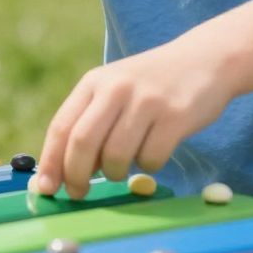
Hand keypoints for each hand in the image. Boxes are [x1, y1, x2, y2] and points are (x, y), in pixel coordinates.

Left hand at [36, 38, 234, 198]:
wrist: (206, 59)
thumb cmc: (151, 85)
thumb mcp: (114, 89)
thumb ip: (89, 122)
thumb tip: (60, 173)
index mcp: (95, 81)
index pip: (62, 127)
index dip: (51, 162)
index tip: (46, 189)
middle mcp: (118, 87)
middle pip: (83, 143)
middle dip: (76, 176)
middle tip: (79, 193)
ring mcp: (148, 101)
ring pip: (117, 156)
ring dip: (115, 173)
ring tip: (123, 166)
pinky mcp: (176, 116)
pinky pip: (151, 159)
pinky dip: (148, 167)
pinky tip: (154, 153)